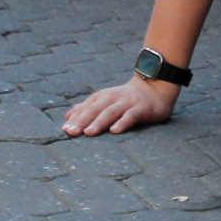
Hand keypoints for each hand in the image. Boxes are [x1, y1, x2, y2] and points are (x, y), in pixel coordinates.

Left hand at [61, 78, 180, 138]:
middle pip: (96, 108)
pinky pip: (131, 116)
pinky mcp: (142, 108)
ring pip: (111, 111)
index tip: (65, 129)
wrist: (156, 87)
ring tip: (89, 133)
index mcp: (104, 96)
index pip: (87, 106)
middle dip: (83, 120)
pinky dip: (123, 122)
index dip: (76, 117)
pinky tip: (115, 131)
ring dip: (99, 122)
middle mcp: (114, 98)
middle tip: (71, 132)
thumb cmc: (127, 98)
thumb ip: (88, 107)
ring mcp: (128, 102)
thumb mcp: (106, 100)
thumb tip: (67, 116)